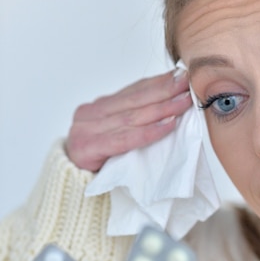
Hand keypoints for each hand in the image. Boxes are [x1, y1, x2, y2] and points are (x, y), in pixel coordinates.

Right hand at [66, 69, 191, 170]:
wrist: (71, 185)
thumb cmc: (100, 162)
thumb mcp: (115, 135)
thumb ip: (133, 120)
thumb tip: (171, 105)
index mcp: (99, 107)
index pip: (134, 91)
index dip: (159, 82)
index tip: (181, 75)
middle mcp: (90, 113)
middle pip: (135, 100)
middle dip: (164, 90)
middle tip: (187, 83)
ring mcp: (86, 129)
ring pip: (132, 117)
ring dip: (162, 109)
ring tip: (183, 103)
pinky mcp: (88, 148)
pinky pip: (125, 139)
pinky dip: (149, 132)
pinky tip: (168, 125)